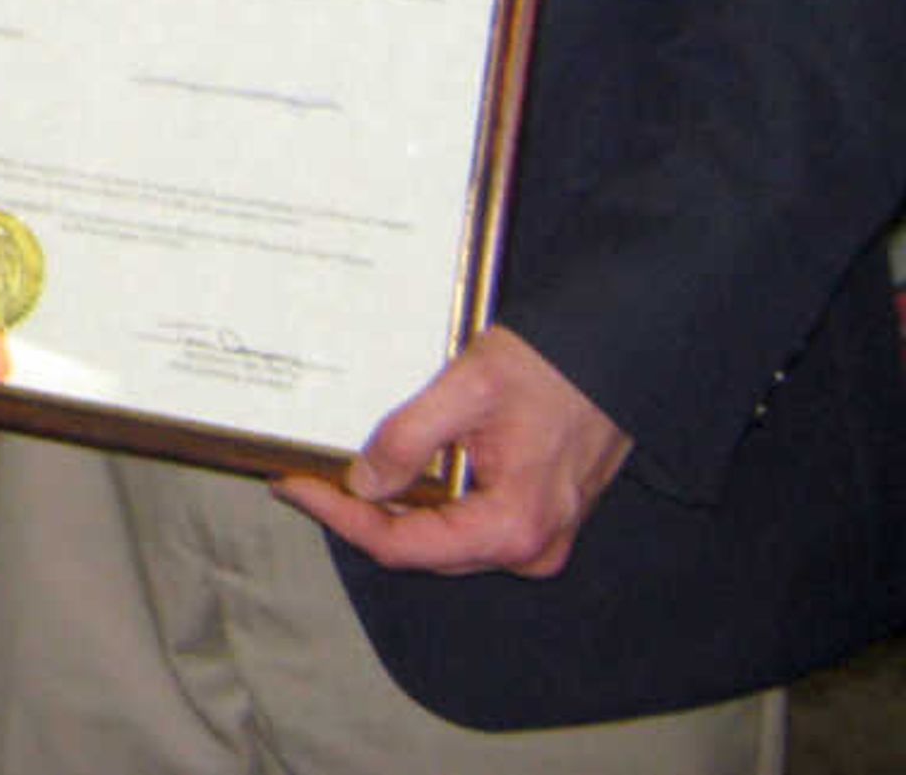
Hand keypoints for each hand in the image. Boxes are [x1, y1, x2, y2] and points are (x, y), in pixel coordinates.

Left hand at [275, 324, 631, 577]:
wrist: (615, 358)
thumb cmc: (550, 368)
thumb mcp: (465, 389)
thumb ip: (408, 439)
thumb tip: (362, 483)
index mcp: (512, 526)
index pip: (402, 545)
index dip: (338, 518)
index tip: (292, 487)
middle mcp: (527, 548)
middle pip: (418, 549)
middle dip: (356, 518)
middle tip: (304, 482)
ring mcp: (533, 539)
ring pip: (438, 540)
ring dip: (386, 513)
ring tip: (333, 477)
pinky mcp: (532, 520)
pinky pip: (462, 525)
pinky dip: (422, 504)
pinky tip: (389, 476)